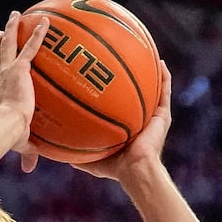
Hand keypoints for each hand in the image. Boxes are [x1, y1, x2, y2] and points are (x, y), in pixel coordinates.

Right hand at [0, 11, 47, 171]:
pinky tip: (47, 22)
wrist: (6, 126)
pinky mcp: (20, 68)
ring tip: (15, 16)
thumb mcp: (17, 142)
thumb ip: (25, 152)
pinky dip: (38, 33)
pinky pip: (30, 46)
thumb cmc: (8, 136)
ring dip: (10, 28)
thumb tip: (28, 170)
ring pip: (6, 43)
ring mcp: (5, 70)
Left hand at [77, 62, 172, 182]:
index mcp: (127, 126)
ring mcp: (153, 116)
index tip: (104, 74)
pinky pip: (165, 91)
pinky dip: (164, 77)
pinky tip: (159, 62)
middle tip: (123, 58)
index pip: (120, 104)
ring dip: (151, 71)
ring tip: (146, 52)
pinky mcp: (163, 116)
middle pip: (136, 92)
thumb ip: (77, 153)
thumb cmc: (116, 168)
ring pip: (153, 88)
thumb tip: (56, 151)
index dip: (114, 91)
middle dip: (131, 76)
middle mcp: (141, 119)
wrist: (136, 169)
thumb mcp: (92, 159)